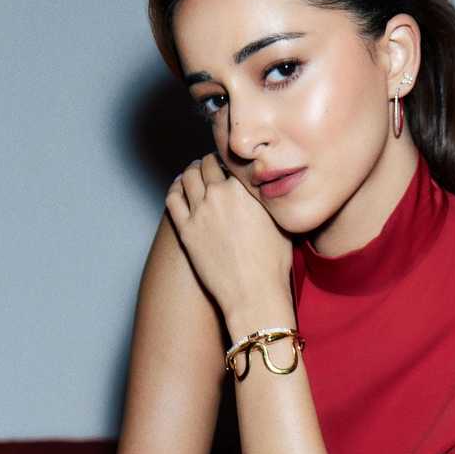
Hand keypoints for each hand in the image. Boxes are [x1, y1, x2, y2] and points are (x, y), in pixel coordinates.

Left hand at [165, 153, 292, 318]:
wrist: (254, 293)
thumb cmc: (273, 264)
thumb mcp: (281, 223)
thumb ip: (270, 201)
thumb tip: (271, 190)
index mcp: (245, 190)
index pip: (234, 161)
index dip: (233, 160)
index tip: (233, 162)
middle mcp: (220, 195)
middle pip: (208, 164)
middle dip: (211, 161)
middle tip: (212, 164)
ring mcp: (200, 212)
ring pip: (189, 177)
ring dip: (192, 170)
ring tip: (195, 172)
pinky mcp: (186, 230)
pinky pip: (173, 199)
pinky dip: (175, 188)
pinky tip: (180, 188)